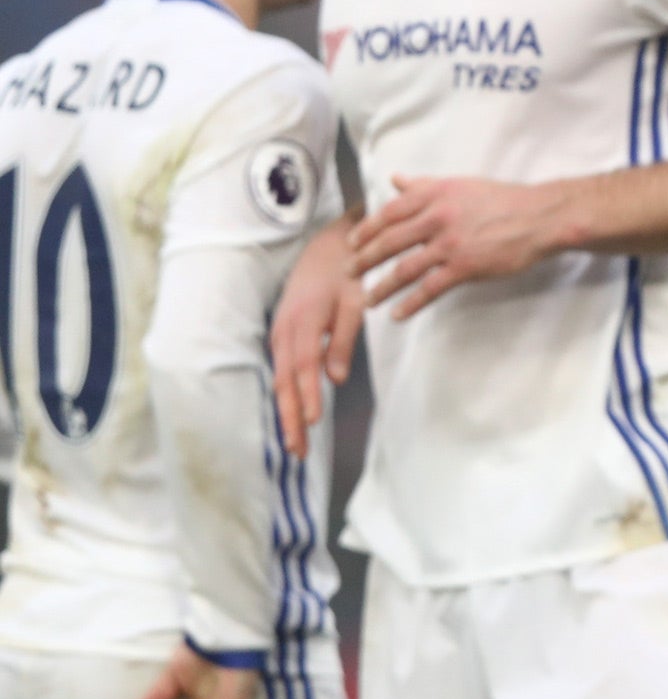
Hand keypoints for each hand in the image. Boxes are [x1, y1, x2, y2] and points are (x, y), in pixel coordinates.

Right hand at [270, 217, 361, 460]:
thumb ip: (344, 340)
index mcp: (303, 322)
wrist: (328, 246)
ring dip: (287, 411)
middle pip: (285, 381)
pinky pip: (282, 370)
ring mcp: (280, 332)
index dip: (306, 396)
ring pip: (281, 379)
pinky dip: (286, 395)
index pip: (303, 368)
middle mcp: (285, 330)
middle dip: (290, 418)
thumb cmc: (348, 273)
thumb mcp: (354, 302)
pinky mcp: (283, 334)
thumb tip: (335, 379)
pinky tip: (293, 416)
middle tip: (298, 452)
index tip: (312, 423)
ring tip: (295, 444)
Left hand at [350, 175, 559, 319]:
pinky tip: (398, 313)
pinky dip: (410, 304)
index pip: (387, 213)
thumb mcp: (460, 185)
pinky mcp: (465, 267)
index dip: (365, 230)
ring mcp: (450, 244)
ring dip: (381, 288)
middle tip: (350, 273)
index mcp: (434, 194)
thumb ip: (423, 185)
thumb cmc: (502, 200)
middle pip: (388, 242)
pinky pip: (429, 289)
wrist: (539, 217)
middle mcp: (437, 217)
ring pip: (404, 269)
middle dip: (364, 260)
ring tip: (368, 301)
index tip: (352, 243)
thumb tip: (395, 179)